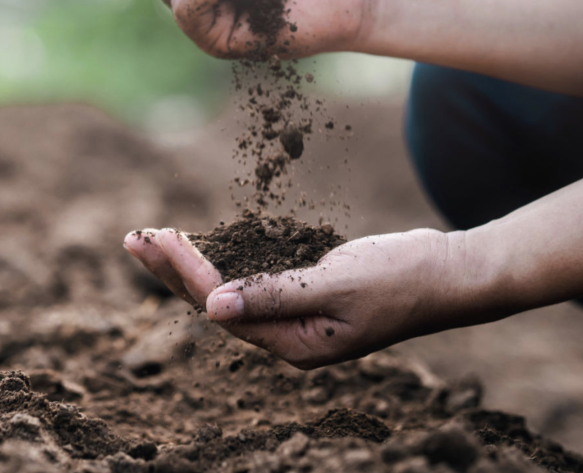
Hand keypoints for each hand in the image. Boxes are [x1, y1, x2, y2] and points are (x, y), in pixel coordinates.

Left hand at [124, 226, 496, 368]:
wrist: (449, 273)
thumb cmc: (402, 278)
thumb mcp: (339, 285)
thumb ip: (276, 295)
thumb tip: (213, 307)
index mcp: (296, 344)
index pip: (224, 308)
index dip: (186, 273)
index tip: (154, 238)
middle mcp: (290, 337)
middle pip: (216, 305)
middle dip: (173, 271)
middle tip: (133, 237)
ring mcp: (299, 317)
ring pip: (231, 292)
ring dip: (194, 265)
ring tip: (155, 240)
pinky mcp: (308, 295)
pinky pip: (255, 281)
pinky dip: (227, 261)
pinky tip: (207, 247)